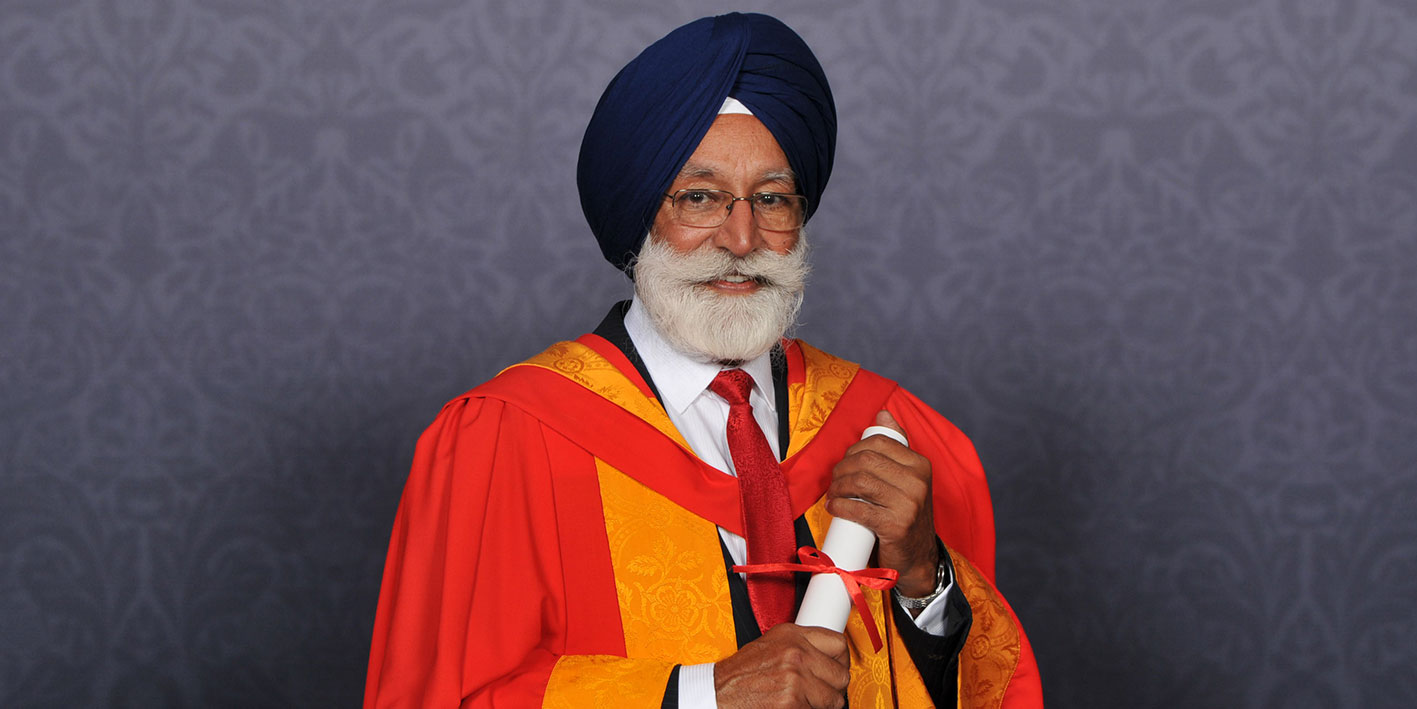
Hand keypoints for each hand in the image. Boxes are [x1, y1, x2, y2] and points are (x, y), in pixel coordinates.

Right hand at [714, 623, 850, 708]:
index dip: (842, 661)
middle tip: (821, 692)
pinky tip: (794, 707)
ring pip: (834, 699)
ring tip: (805, 701)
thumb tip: (829, 657)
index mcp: (792, 635)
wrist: (719, 692)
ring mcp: (796, 679)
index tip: (837, 669)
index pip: (839, 644)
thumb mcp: (771, 643)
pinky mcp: (793, 703)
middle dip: (834, 688)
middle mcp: (796, 653)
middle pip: (841, 675)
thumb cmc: (742, 672)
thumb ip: (801, 645)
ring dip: (823, 705)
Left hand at [826, 410, 938, 597]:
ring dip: (838, 487)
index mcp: (920, 464)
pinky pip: (859, 508)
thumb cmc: (904, 516)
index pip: (878, 442)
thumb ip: (897, 446)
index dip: (854, 451)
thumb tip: (883, 413)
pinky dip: (840, 506)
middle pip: (866, 460)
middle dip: (842, 469)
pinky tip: (835, 507)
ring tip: (834, 495)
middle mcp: (918, 481)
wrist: (917, 559)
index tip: (845, 465)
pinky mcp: (896, 525)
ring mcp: (909, 503)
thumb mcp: (907, 479)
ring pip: (860, 481)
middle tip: (835, 482)